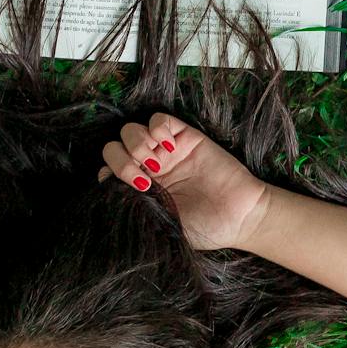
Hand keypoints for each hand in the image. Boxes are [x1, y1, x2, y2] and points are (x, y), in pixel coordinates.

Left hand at [97, 112, 272, 251]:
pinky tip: (170, 147)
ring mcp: (165, 151)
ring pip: (131, 131)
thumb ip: (137, 208)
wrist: (238, 216)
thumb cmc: (203, 227)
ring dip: (136, 145)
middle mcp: (148, 169)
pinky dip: (158, 129)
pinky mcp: (184, 136)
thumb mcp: (161, 224)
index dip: (109, 175)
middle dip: (121, 161)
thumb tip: (110, 195)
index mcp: (140, 191)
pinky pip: (159, 119)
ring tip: (156, 163)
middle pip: (114, 148)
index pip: (108, 172)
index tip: (123, 189)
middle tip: (142, 179)